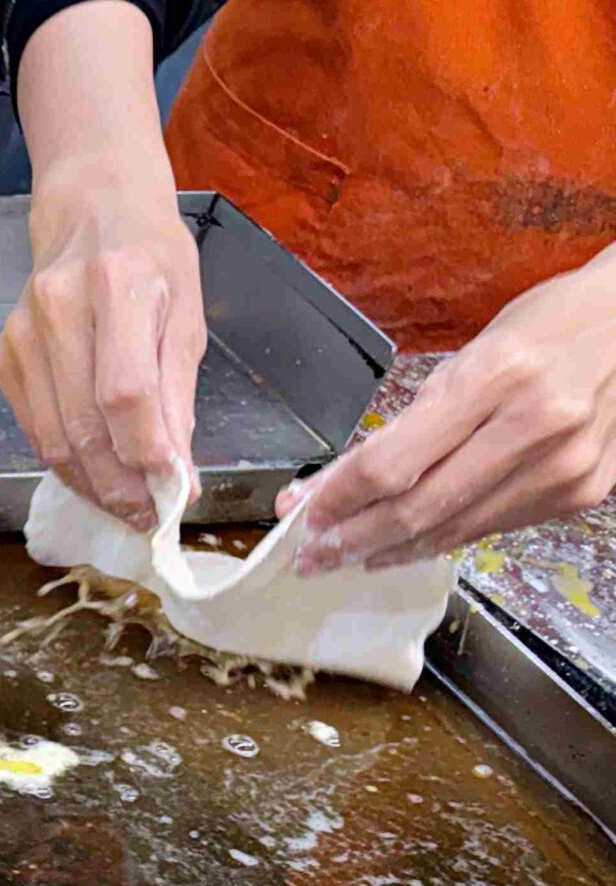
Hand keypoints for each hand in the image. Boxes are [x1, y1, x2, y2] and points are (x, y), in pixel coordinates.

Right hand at [0, 184, 206, 527]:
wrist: (90, 211)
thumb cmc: (152, 257)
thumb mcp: (187, 315)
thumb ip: (178, 396)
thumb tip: (177, 476)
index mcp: (120, 285)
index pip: (125, 393)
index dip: (147, 453)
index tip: (172, 494)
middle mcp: (60, 307)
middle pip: (83, 426)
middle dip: (119, 486)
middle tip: (147, 518)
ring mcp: (22, 333)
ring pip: (52, 438)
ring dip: (91, 485)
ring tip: (124, 505)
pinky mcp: (3, 355)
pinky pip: (34, 427)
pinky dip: (66, 461)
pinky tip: (93, 473)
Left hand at [290, 246, 615, 571]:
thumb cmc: (546, 328)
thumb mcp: (469, 355)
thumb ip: (405, 423)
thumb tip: (331, 483)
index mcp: (498, 376)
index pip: (394, 463)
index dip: (340, 499)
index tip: (303, 515)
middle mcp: (537, 425)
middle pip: (419, 508)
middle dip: (353, 539)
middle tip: (312, 557)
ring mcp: (565, 465)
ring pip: (454, 529)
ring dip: (392, 549)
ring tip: (350, 556)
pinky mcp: (580, 492)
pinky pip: (492, 526)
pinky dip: (442, 538)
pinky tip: (409, 543)